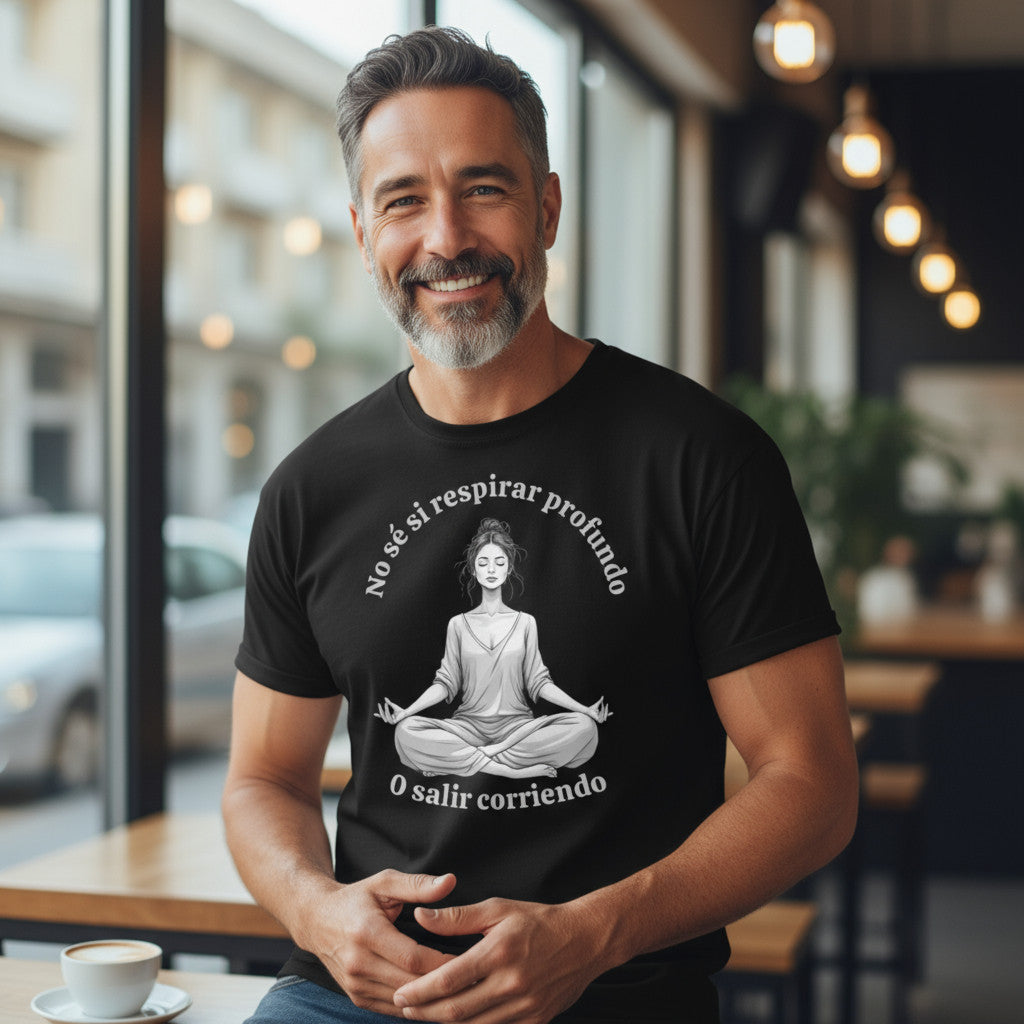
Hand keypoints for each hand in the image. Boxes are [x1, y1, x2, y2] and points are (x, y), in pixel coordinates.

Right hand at [311, 870, 457, 1016]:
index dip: (443, 963)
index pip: (413, 958)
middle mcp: (358, 963)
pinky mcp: (356, 996)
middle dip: (443, 985)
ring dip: (432, 1000)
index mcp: (367, 932)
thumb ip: (418, 885)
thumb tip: (450, 881)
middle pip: (409, 984)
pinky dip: (415, 1007)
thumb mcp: (385, 882)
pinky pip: (391, 1009)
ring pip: (402, 1002)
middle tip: (475, 979)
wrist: (317, 920)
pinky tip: (437, 999)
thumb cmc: (356, 898)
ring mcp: (355, 984)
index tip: (471, 959)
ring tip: (462, 991)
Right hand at [375, 698, 405, 724]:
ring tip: (385, 704)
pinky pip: (388, 717)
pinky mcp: (393, 722)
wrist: (405, 712)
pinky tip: (387, 709)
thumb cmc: (399, 709)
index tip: (374, 714)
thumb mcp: (392, 705)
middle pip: (382, 716)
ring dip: (385, 709)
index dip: (378, 715)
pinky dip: (387, 712)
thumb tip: (385, 698)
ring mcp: (391, 722)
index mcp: (388, 717)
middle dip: (380, 710)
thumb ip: (388, 702)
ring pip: (385, 716)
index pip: (382, 716)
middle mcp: (389, 720)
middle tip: (379, 704)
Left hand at [392, 897, 605, 1023]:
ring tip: (423, 1013)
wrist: (585, 940)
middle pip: (456, 1010)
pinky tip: (456, 1020)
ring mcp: (524, 1007)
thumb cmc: (538, 920)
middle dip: (424, 1011)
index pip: (448, 979)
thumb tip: (420, 916)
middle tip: (403, 1006)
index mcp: (498, 952)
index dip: (419, 990)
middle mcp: (511, 983)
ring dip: (443, 1023)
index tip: (400, 992)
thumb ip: (457, 917)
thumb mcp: (497, 909)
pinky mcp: (535, 1021)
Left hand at [587, 697, 611, 722]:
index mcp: (601, 715)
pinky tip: (598, 711)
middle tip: (607, 704)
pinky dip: (601, 712)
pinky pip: (602, 714)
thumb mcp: (598, 703)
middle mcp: (601, 718)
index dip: (609, 714)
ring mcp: (600, 720)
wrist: (588, 710)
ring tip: (598, 709)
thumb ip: (601, 700)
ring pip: (604, 713)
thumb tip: (602, 696)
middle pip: (606, 713)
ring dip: (602, 709)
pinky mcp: (599, 720)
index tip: (612, 712)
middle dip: (606, 708)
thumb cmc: (592, 707)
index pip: (606, 715)